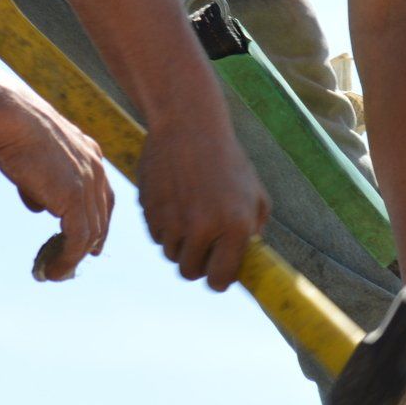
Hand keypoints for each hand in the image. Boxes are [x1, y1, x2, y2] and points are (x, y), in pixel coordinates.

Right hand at [0, 86, 113, 280]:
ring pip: (90, 233)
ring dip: (73, 257)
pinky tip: (53, 270)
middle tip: (72, 264)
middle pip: (101, 216)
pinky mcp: (75, 198)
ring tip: (56, 273)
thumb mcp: (33, 156)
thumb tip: (38, 207)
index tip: (91, 243)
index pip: (103, 195)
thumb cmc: (13, 129)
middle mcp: (95, 167)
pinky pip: (78, 239)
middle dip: (89, 243)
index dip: (98, 221)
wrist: (10, 117)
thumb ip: (40, 182)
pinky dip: (68, 259)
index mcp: (89, 153)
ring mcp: (87, 183)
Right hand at [137, 119, 268, 291]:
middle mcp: (203, 227)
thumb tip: (246, 258)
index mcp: (234, 226)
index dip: (218, 279)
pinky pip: (156, 234)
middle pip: (190, 272)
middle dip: (196, 263)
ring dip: (180, 243)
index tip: (218, 270)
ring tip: (190, 214)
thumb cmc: (227, 158)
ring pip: (170, 253)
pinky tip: (175, 200)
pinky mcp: (150, 210)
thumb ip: (255, 228)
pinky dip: (164, 226)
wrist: (189, 124)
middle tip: (203, 244)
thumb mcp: (253, 191)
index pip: (220, 280)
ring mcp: (173, 220)